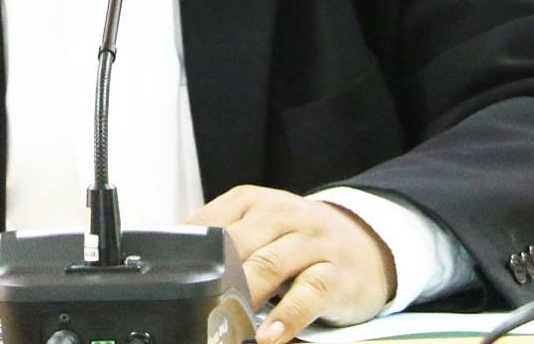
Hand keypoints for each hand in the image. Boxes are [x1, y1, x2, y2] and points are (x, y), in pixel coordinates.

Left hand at [190, 186, 395, 342]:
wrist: (368, 243)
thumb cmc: (299, 242)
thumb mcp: (261, 230)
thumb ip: (223, 244)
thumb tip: (175, 272)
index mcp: (253, 202)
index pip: (210, 223)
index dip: (186, 254)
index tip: (166, 280)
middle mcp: (282, 215)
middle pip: (237, 244)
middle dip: (212, 277)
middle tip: (191, 306)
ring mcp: (311, 243)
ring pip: (270, 264)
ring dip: (243, 296)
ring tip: (222, 324)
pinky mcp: (336, 274)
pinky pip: (310, 293)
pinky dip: (288, 316)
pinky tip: (268, 336)